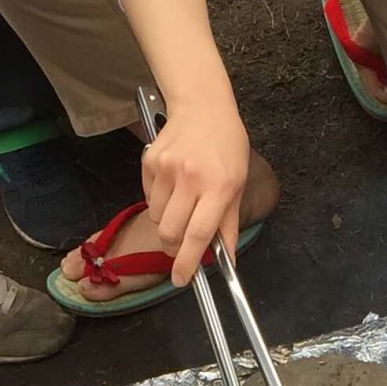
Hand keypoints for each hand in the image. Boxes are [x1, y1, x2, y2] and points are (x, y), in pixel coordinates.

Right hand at [142, 91, 250, 286]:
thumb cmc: (226, 147)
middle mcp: (191, 178)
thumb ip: (228, 224)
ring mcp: (167, 168)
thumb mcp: (238, 184)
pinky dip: (158, 202)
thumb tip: (226, 260)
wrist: (203, 106)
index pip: (198, 234)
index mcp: (218, 186)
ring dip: (166, 222)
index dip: (187, 262)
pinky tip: (173, 186)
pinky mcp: (150, 161)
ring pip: (156, 218)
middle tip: (179, 246)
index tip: (182, 279)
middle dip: (172, 247)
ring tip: (181, 204)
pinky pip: (148, 198)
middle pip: (169, 232)